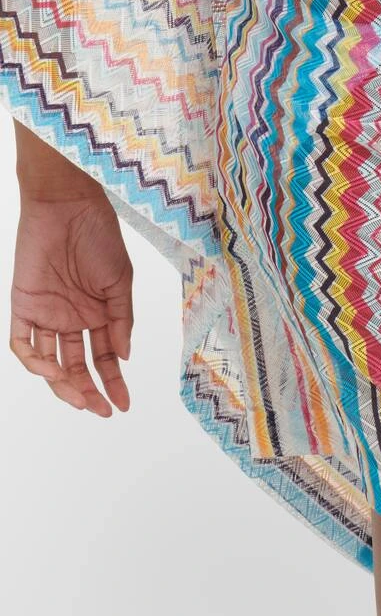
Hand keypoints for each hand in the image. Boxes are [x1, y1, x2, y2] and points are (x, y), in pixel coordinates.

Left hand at [8, 190, 134, 415]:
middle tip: (99, 409)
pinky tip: (51, 371)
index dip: (113, 382)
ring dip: (63, 383)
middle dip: (88, 391)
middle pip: (76, 366)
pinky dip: (34, 361)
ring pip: (50, 361)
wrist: (68, 206)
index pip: (104, 358)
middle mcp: (72, 319)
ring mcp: (47, 314)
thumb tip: (124, 357)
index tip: (123, 403)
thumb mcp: (120, 281)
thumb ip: (121, 320)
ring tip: (78, 396)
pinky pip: (23, 343)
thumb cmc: (99, 236)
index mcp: (99, 314)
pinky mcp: (23, 307)